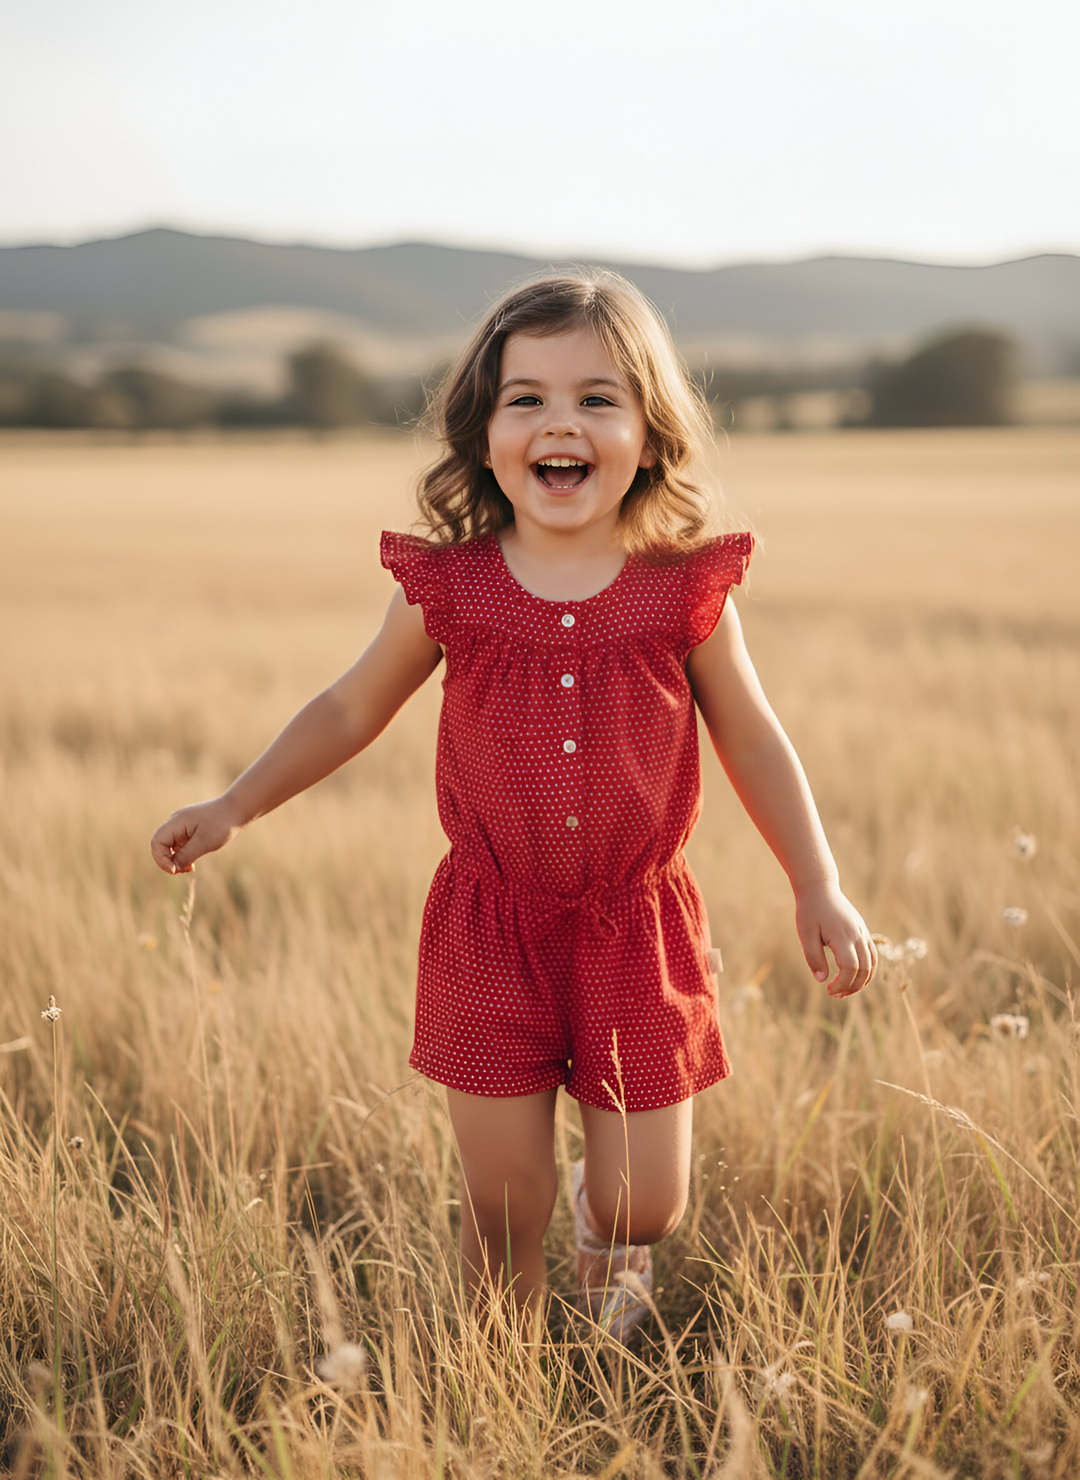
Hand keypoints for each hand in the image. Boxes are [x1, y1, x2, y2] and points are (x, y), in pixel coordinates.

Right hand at [150, 795, 243, 873]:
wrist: (237, 810)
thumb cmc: (222, 824)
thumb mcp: (204, 843)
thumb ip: (185, 856)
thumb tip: (172, 868)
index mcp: (176, 822)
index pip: (157, 842)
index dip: (161, 859)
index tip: (174, 870)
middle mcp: (175, 822)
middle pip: (160, 845)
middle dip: (167, 861)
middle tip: (182, 871)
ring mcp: (181, 825)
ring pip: (169, 846)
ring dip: (175, 859)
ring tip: (189, 868)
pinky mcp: (188, 829)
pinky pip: (178, 845)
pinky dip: (182, 855)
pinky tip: (192, 863)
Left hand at [794, 881, 876, 997]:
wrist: (820, 888)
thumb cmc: (810, 911)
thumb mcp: (805, 934)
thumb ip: (814, 957)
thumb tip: (822, 980)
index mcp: (842, 936)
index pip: (850, 968)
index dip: (842, 984)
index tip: (829, 990)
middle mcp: (857, 935)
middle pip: (864, 970)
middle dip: (851, 987)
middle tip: (835, 994)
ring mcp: (862, 933)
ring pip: (872, 964)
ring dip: (861, 981)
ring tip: (845, 990)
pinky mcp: (863, 931)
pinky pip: (872, 955)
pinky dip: (867, 970)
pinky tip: (854, 977)